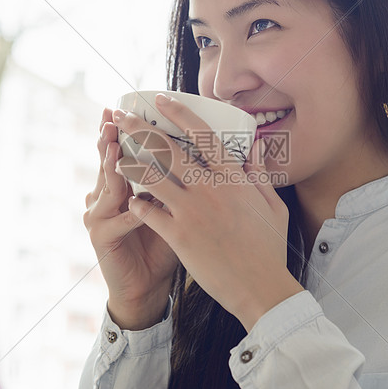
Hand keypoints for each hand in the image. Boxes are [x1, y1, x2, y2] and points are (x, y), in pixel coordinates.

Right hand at [83, 108, 178, 330]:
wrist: (145, 286)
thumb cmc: (165, 246)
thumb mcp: (177, 210)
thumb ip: (188, 181)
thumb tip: (214, 152)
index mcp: (129, 184)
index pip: (127, 149)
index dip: (129, 128)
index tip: (132, 105)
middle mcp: (111, 195)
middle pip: (109, 158)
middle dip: (112, 136)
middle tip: (115, 115)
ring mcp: (103, 215)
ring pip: (107, 185)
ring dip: (111, 165)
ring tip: (114, 147)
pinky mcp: (103, 238)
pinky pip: (117, 221)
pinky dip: (129, 212)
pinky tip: (136, 204)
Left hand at [113, 94, 302, 331]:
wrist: (261, 288)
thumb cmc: (269, 248)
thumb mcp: (272, 206)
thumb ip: (259, 174)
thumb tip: (255, 147)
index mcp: (234, 178)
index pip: (202, 135)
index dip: (179, 114)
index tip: (162, 100)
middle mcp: (210, 189)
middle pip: (168, 150)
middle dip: (141, 130)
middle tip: (122, 118)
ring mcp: (192, 212)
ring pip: (152, 178)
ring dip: (131, 165)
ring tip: (115, 157)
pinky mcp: (179, 236)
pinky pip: (149, 212)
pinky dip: (138, 204)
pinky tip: (131, 200)